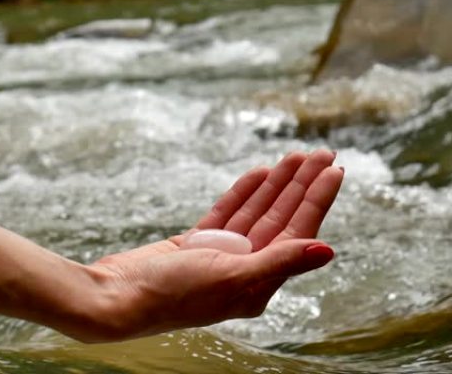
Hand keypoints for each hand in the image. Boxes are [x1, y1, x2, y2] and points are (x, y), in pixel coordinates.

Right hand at [79, 150, 342, 341]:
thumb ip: (281, 262)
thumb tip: (327, 250)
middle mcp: (243, 270)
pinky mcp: (194, 246)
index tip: (333, 170)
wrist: (117, 297)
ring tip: (294, 157)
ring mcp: (218, 256)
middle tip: (321, 154)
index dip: (316, 200)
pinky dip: (242, 194)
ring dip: (275, 185)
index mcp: (258, 283)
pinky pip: (227, 214)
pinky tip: (258, 175)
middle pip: (280, 219)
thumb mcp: (232, 278)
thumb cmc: (173, 295)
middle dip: (300, 186)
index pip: (297, 233)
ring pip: (255, 213)